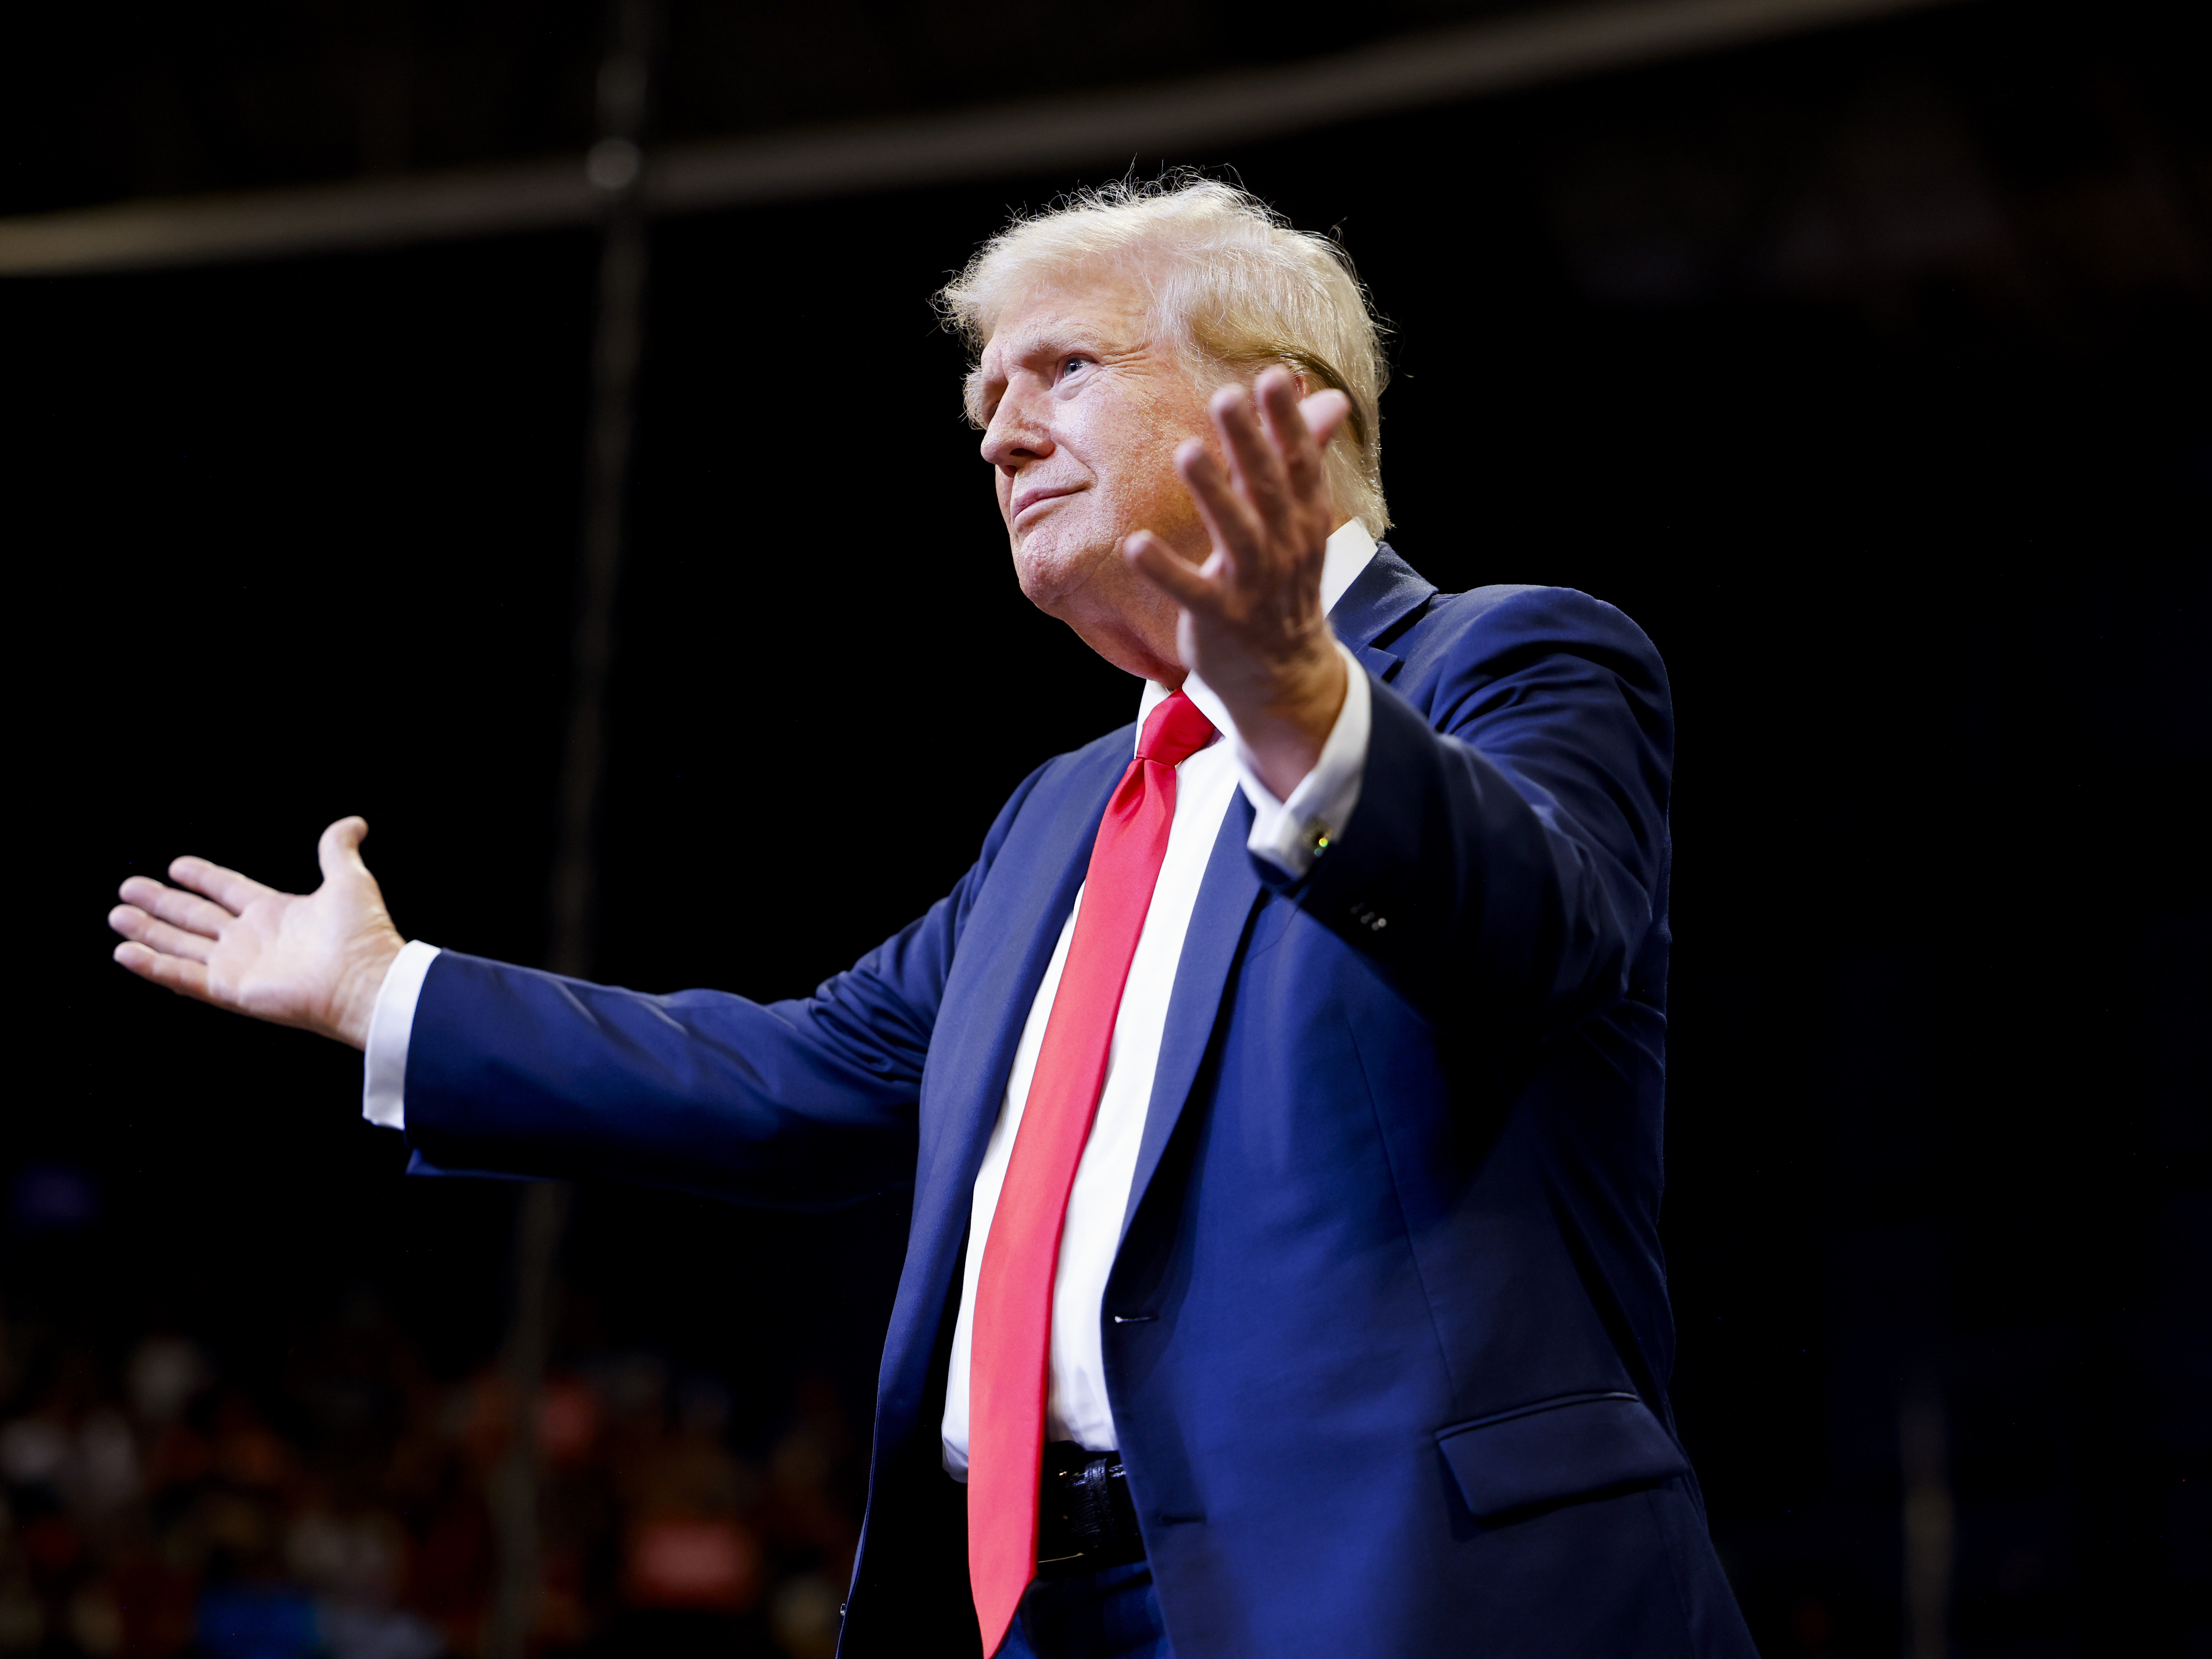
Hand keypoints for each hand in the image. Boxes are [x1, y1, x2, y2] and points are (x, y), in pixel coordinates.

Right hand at [108, 817, 405, 1049]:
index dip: (202, 877)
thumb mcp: (349, 880)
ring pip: (180, 945)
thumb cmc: (363, 935)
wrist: (366, 981)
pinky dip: (152, 965)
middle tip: (127, 888)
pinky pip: (182, 976)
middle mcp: (251, 939)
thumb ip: (338, 849)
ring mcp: (238, 966)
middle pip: (195, 916)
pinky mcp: (229, 989)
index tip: (176, 865)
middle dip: (161, 903)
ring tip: (117, 916)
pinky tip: (124, 952)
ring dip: (148, 931)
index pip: (227, 889)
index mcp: (275, 912)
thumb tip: (355, 822)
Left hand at [1122, 365, 1353, 799]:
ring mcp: (1252, 587)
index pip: (1300, 467)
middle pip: (1268, 491)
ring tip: (1188, 452)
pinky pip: (1190, 591)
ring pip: (1235, 536)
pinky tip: (1136, 545)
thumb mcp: (1301, 525)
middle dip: (1249, 444)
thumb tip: (1328, 399)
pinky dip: (1165, 569)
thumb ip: (1304, 461)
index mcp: (1303, 524)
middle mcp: (1283, 551)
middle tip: (1227, 397)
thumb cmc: (1283, 587)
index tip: (1272, 378)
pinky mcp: (1219, 619)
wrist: (1284, 677)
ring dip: (1213, 494)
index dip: (1288, 425)